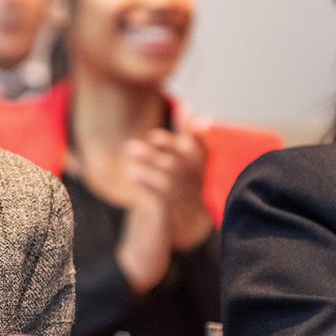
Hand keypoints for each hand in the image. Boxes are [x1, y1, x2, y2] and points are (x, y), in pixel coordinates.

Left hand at [127, 112, 213, 252]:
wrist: (178, 230)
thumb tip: (187, 106)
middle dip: (171, 148)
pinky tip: (132, 173)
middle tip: (152, 135)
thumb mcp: (182, 161)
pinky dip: (146, 186)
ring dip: (151, 164)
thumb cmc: (179, 187)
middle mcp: (195, 184)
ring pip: (170, 181)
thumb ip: (184, 134)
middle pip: (186, 164)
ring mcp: (182, 201)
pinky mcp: (167, 216)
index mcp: (200, 169)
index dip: (200, 136)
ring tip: (130, 148)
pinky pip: (159, 201)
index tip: (193, 120)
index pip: (204, 151)